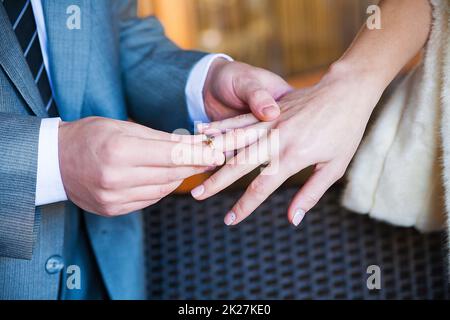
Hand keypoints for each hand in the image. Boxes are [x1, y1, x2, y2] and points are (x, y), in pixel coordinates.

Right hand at [59, 117, 224, 216]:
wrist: (55, 161)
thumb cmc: (90, 136)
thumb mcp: (123, 126)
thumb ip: (159, 138)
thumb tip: (193, 145)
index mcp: (119, 150)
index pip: (171, 155)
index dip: (199, 154)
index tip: (218, 152)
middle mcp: (116, 178)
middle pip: (170, 174)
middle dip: (194, 166)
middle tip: (212, 158)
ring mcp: (114, 198)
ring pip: (163, 189)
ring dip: (181, 177)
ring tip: (194, 166)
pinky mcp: (113, 210)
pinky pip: (149, 200)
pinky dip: (162, 188)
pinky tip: (168, 178)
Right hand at [193, 63, 383, 225]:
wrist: (347, 91)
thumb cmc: (345, 131)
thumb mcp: (334, 167)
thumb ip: (311, 194)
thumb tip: (293, 220)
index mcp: (294, 156)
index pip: (262, 187)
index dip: (244, 206)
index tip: (229, 220)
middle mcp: (277, 139)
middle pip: (239, 164)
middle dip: (216, 182)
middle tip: (197, 195)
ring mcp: (269, 122)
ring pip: (233, 139)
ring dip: (212, 154)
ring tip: (192, 164)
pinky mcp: (267, 110)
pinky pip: (239, 119)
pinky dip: (220, 127)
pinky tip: (203, 132)